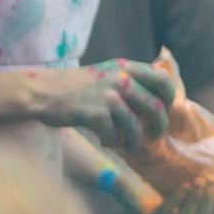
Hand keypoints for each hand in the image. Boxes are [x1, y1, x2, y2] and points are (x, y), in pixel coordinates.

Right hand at [34, 59, 176, 150]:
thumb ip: (130, 79)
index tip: (166, 109)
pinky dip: (112, 142)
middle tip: (156, 135)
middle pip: (156, 107)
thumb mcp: (107, 73)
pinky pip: (114, 135)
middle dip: (159, 125)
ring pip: (136, 126)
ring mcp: (108, 96)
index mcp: (126, 67)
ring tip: (127, 145)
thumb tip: (157, 99)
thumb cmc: (77, 86)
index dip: (170, 97)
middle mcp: (121, 79)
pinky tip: (106, 141)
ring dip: (134, 141)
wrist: (43, 90)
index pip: (162, 79)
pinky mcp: (94, 113)